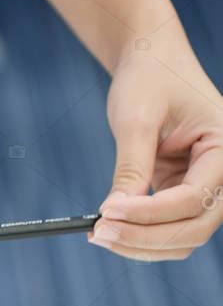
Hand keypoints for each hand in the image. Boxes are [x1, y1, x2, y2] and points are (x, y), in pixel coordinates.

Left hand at [90, 44, 222, 259]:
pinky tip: (108, 229)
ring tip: (98, 234)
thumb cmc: (149, 79)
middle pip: (195, 227)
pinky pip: (169, 225)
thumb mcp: (137, 118)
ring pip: (184, 235)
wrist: (152, 62)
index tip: (107, 212)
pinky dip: (140, 234)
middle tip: (99, 233)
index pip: (193, 197)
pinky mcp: (184, 190)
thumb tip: (116, 211)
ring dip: (142, 244)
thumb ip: (132, 166)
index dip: (149, 212)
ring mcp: (207, 185)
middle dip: (146, 237)